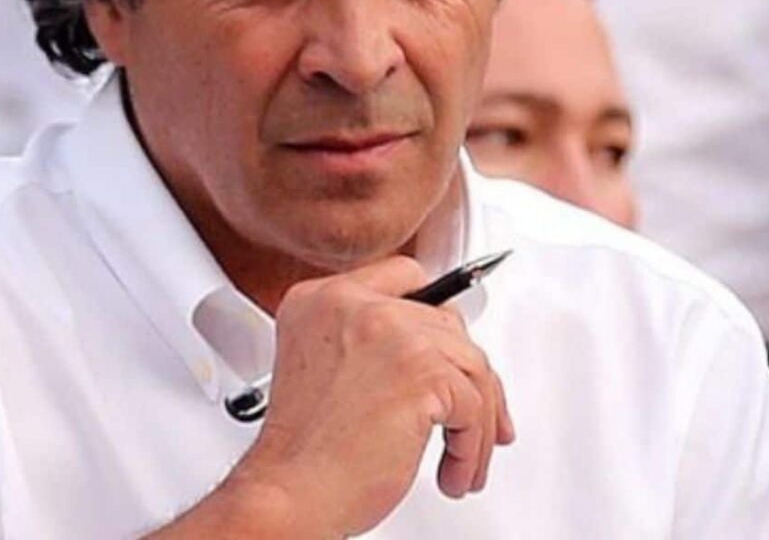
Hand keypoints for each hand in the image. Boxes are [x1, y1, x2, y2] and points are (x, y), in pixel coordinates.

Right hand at [230, 257, 513, 537]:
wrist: (289, 492)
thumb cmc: (302, 452)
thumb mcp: (320, 368)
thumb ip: (364, 342)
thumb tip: (431, 352)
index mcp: (322, 298)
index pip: (402, 276)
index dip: (432, 310)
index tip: (450, 342)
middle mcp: (354, 304)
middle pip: (445, 323)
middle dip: (468, 376)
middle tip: (474, 416)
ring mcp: (390, 331)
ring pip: (469, 363)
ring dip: (479, 420)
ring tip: (462, 458)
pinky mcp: (421, 370)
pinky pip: (475, 405)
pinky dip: (473, 446)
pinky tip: (454, 470)